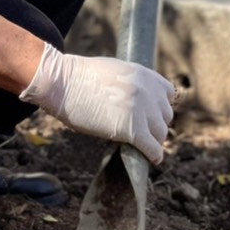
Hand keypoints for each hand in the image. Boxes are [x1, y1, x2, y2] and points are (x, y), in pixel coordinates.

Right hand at [20, 43, 175, 163]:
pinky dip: (154, 156)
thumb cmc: (80, 77)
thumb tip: (138, 99)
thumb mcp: (114, 70)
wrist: (62, 83)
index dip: (157, 106)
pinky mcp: (132, 130)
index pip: (167, 95)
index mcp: (144, 74)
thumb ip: (132, 83)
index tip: (148, 115)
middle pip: (165, 116)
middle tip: (141, 132)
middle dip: (154, 125)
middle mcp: (148, 91)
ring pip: (161, 134)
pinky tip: (150, 159)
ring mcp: (141, 110)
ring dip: (153, 141)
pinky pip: (153, 148)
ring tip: (142, 146)